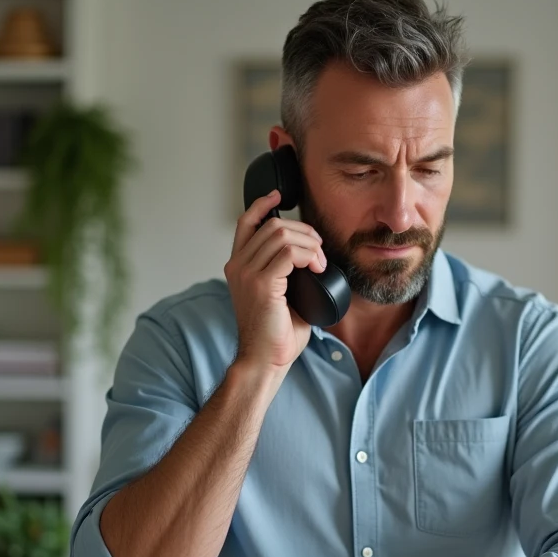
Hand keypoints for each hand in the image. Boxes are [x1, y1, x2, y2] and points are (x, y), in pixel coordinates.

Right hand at [225, 189, 326, 372]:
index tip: (279, 196)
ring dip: (309, 244)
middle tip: (319, 249)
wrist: (264, 360)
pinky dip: (309, 256)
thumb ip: (288, 275)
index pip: (246, 223)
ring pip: (282, 236)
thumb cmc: (275, 335)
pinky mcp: (261, 284)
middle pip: (272, 225)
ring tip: (320, 261)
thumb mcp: (279, 296)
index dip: (262, 204)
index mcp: (238, 267)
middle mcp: (237, 266)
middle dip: (302, 231)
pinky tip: (318, 268)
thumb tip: (313, 262)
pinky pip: (289, 253)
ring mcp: (246, 274)